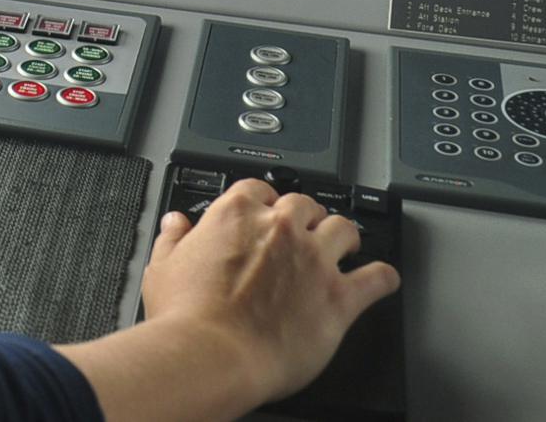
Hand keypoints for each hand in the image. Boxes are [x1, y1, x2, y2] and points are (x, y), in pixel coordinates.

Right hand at [139, 178, 398, 404]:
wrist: (213, 356)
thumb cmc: (186, 318)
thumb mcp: (162, 268)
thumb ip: (173, 239)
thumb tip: (176, 223)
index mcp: (238, 215)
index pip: (259, 189)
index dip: (264, 201)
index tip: (265, 213)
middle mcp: (281, 229)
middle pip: (306, 204)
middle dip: (306, 216)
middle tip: (304, 232)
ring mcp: (314, 260)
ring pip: (345, 230)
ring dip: (345, 237)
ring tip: (345, 247)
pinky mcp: (338, 297)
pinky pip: (376, 278)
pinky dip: (382, 277)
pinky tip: (383, 278)